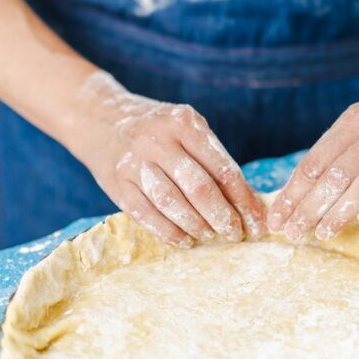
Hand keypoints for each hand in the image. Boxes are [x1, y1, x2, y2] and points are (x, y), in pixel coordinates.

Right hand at [66, 71, 266, 246]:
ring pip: (171, 202)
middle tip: (235, 233)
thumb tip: (247, 203)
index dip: (244, 200)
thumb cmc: (158, 130)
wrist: (101, 119)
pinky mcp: (117, 184)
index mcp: (184, 123)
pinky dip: (168, 232)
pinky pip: (146, 214)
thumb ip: (213, 159)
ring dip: (196, 224)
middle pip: (199, 186)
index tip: (257, 223)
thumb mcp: (187, 128)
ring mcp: (134, 162)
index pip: (222, 168)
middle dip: (222, 216)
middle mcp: (158, 141)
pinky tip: (184, 240)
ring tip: (210, 235)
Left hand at [267, 100, 358, 240]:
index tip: (278, 220)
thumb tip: (296, 197)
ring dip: (341, 210)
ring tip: (323, 233)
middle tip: (294, 233)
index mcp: (355, 119)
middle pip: (336, 173)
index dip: (294, 192)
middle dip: (310, 207)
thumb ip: (338, 156)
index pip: (316, 160)